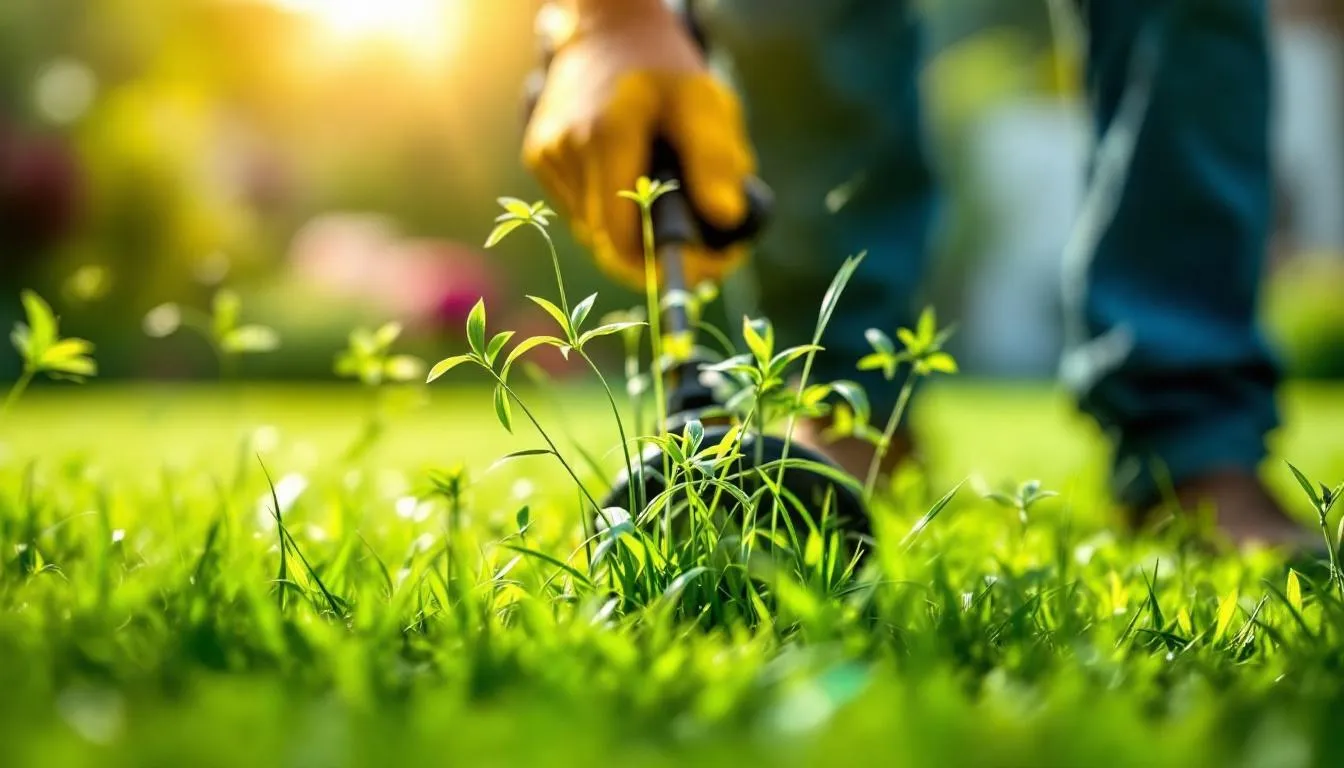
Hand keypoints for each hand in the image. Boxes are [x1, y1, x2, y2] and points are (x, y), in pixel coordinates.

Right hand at [522, 1, 756, 288]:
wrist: (605, 28)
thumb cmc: (663, 67)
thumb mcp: (702, 101)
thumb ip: (715, 159)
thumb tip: (726, 220)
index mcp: (606, 135)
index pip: (623, 237)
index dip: (663, 266)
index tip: (708, 268)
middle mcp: (566, 149)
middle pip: (608, 243)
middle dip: (656, 260)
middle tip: (708, 257)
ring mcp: (547, 156)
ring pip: (594, 233)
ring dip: (636, 239)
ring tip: (678, 220)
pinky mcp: (539, 159)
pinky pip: (581, 212)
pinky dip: (613, 215)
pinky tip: (638, 193)